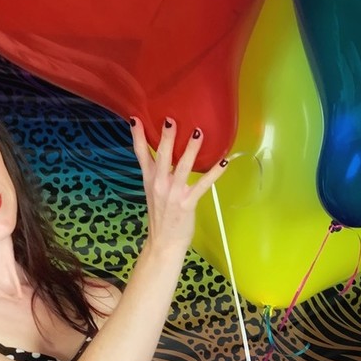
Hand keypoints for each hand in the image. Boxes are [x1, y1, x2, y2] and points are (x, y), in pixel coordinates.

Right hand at [130, 117, 225, 251]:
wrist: (164, 242)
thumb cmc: (161, 215)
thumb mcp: (154, 191)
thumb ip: (157, 173)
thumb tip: (165, 154)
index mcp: (149, 179)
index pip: (140, 154)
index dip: (137, 137)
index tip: (135, 118)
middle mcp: (159, 184)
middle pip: (161, 156)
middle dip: (166, 137)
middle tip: (171, 120)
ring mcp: (173, 193)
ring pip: (182, 166)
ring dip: (191, 149)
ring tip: (198, 133)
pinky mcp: (187, 203)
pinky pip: (203, 184)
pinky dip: (215, 172)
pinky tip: (224, 161)